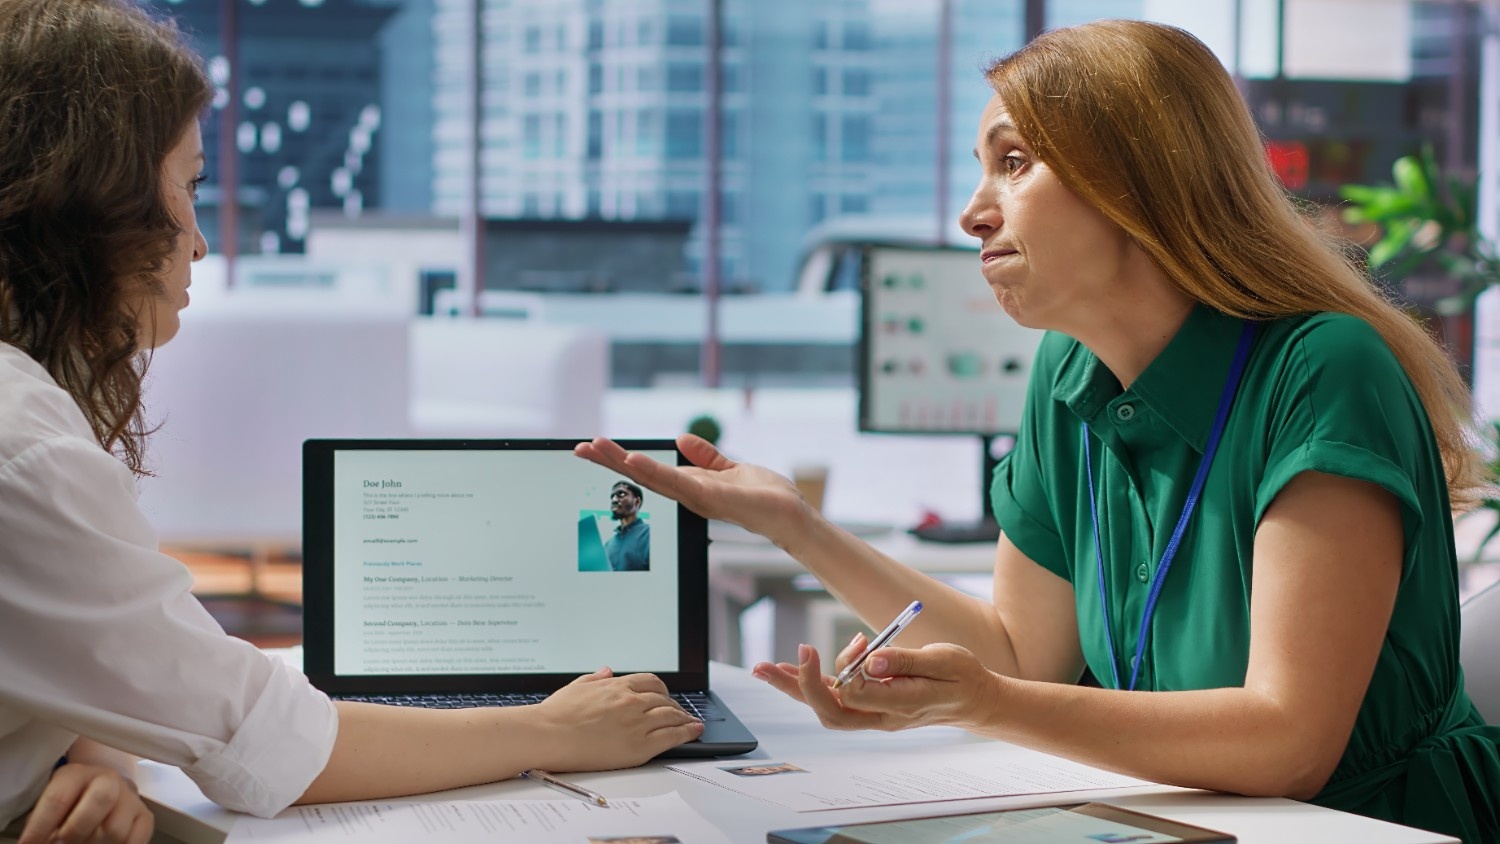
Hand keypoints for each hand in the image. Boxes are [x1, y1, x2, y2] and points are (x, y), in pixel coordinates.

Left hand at [18, 763, 152, 843]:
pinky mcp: (145, 816)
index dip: (40, 828)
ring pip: (115, 829)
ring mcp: (130, 798)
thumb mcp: (53, 803)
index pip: (58, 799)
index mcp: (76, 775)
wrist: (103, 788)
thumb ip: (45, 822)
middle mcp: (107, 780)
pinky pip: (136, 841)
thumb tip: (41, 842)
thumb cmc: (72, 801)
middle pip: (100, 800)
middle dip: (75, 830)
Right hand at [532, 668, 703, 770]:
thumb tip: (607, 671)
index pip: (651, 683)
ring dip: (685, 718)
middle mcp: (630, 701)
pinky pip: (671, 736)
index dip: (662, 690)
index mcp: (617, 686)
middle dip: (675, 706)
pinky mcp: (639, 746)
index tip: (666, 696)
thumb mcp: (576, 687)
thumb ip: (596, 679)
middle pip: (664, 700)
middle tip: (681, 713)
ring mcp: (636, 723)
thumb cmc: (555, 715)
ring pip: (672, 716)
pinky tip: (694, 732)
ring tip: (693, 723)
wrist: (547, 736)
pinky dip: (687, 733)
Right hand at [575, 435, 814, 541]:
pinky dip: (653, 471)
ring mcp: (696, 498)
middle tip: (579, 448)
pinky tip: (634, 460)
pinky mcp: (710, 497)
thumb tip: (680, 439)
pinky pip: (676, 482)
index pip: (648, 470)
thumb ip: (706, 457)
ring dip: (621, 463)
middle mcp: (687, 495)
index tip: (595, 446)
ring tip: (596, 448)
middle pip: (640, 476)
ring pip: (650, 478)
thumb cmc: (765, 498)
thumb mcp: (731, 469)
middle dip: (608, 463)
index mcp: (689, 486)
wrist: (791, 515)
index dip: (620, 459)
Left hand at [752, 636, 1001, 731]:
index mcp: (902, 705)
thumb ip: (905, 661)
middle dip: (799, 688)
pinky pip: (834, 699)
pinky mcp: (870, 704)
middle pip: (831, 712)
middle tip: (772, 665)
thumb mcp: (944, 660)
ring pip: (827, 708)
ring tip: (767, 668)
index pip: (857, 695)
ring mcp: (874, 714)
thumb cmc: (962, 677)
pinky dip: (812, 684)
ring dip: (796, 687)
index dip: (846, 667)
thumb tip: (869, 661)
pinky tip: (791, 667)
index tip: (861, 642)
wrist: (974, 699)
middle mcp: (882, 716)